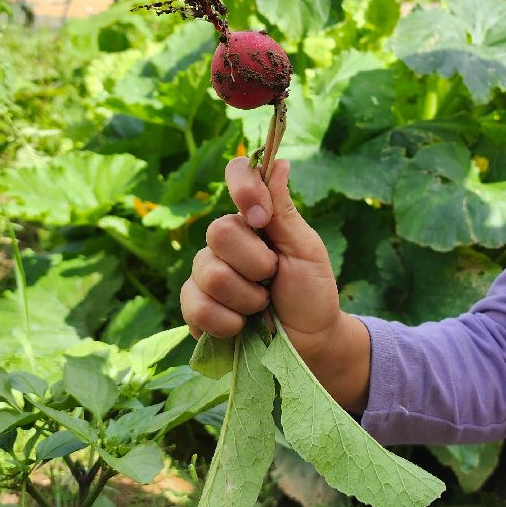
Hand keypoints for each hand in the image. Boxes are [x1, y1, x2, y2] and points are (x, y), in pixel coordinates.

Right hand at [181, 157, 344, 364]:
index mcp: (254, 219)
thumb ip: (283, 210)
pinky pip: (196, 306)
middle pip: (219, 231)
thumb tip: (278, 162)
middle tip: (273, 279)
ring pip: (209, 272)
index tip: (262, 219)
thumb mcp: (305, 249)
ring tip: (262, 307)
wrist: (310, 344)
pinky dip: (227, 321)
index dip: (244, 190)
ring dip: (247, 297)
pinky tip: (241, 327)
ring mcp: (205, 274)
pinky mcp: (194, 309)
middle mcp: (225, 241)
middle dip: (255, 263)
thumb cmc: (311, 293)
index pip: (236, 176)